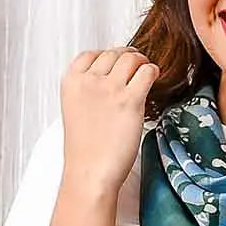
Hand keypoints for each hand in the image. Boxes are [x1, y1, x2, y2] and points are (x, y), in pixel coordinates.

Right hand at [60, 47, 158, 191]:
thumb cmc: (85, 148)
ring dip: (141, 62)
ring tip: (145, 72)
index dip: (107, 56)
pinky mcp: (130, 100)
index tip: (116, 62)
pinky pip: (147, 72)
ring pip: (132, 58)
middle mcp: (89, 81)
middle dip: (127, 57)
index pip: (90, 54)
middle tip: (136, 65)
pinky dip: (153, 71)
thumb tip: (110, 77)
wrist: (90, 172)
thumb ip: (87, 91)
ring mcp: (110, 89)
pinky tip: (154, 78)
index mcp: (71, 82)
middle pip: (113, 53)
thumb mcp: (75, 110)